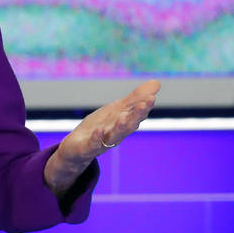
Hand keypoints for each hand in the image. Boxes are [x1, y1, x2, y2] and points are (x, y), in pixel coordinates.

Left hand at [44, 80, 159, 196]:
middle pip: (129, 125)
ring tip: (123, 118)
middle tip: (146, 102)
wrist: (76, 150)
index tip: (151, 97)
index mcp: (123, 123)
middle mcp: (116, 133)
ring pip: (114, 135)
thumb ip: (135, 98)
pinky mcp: (86, 148)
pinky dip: (96, 138)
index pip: (136, 115)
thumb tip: (157, 82)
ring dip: (120, 127)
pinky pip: (93, 144)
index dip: (144, 106)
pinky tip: (98, 130)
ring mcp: (102, 142)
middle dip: (137, 114)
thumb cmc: (100, 128)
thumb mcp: (116, 110)